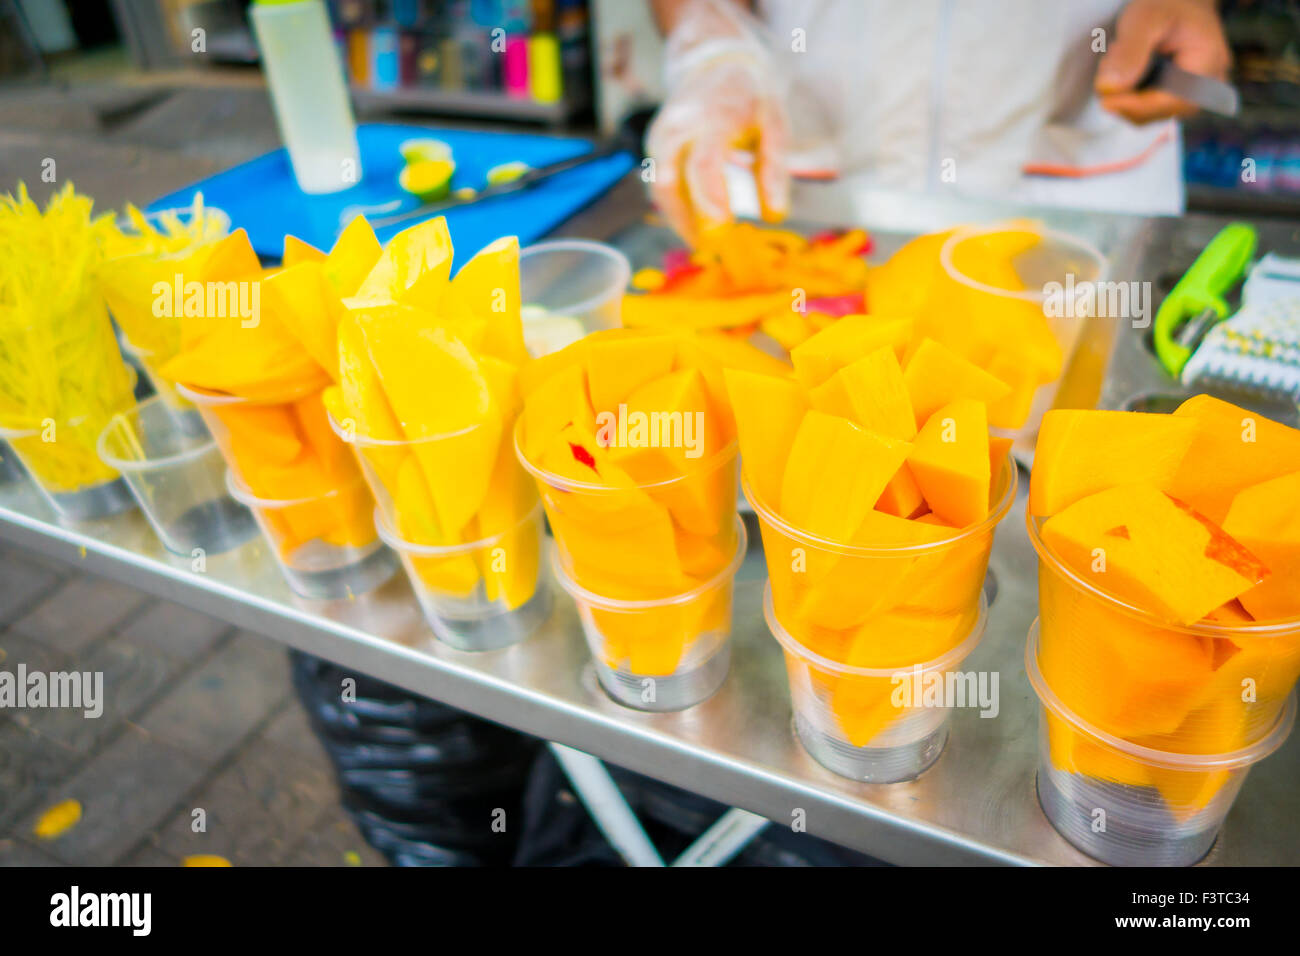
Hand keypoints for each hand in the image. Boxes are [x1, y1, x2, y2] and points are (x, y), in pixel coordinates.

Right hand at [645, 56, 788, 245]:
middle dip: (686, 221)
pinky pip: (659, 183)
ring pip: (659, 188)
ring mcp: (661, 134)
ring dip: (679, 219)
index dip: (709, 199)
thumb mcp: (774, 124)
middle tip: (712, 248)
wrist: (713, 61)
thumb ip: (774, 169)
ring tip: (705, 241)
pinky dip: (675, 206)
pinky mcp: (653, 144)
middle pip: (668, 182)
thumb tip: (775, 215)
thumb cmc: (750, 96)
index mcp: (714, 117)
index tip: (722, 231)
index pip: (703, 164)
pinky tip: (695, 221)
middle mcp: (679, 125)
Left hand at [1096, 0, 1230, 123]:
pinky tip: (1127, 66)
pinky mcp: (1176, 96)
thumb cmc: (1168, 4)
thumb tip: (1110, 88)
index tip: (1105, 101)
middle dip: (1126, 95)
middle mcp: (1207, 87)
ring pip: (1147, 112)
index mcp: (1208, 66)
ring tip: (1121, 54)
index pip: (1169, 102)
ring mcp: (1192, 94)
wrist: (1179, 2)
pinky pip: (1145, 106)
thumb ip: (1130, 51)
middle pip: (1157, 112)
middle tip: (1111, 59)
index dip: (1134, 105)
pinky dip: (1128, 92)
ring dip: (1124, 92)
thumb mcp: (1146, 19)